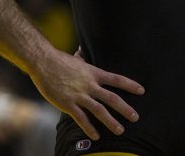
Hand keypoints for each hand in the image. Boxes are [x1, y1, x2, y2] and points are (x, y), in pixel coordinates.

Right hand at [28, 48, 143, 140]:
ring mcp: (79, 95)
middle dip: (125, 108)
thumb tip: (82, 48)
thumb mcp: (75, 59)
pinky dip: (89, 128)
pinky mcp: (68, 103)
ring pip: (99, 110)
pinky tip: (96, 136)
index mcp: (93, 73)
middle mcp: (89, 84)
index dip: (130, 85)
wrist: (43, 62)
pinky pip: (81, 118)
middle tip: (136, 117)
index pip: (116, 79)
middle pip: (112, 98)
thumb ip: (81, 57)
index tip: (142, 90)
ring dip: (111, 121)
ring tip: (120, 130)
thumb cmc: (58, 60)